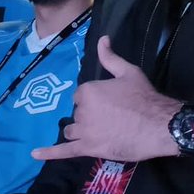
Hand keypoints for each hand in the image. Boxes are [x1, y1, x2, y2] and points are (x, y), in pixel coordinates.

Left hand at [33, 36, 180, 162]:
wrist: (159, 125)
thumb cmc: (144, 97)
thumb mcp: (128, 72)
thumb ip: (110, 57)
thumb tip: (102, 39)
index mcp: (87, 90)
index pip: (80, 96)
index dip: (94, 100)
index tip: (109, 103)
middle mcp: (81, 110)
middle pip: (77, 114)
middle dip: (90, 116)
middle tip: (111, 118)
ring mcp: (84, 131)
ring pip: (72, 131)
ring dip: (81, 131)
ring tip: (98, 132)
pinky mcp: (88, 148)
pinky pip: (64, 152)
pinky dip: (48, 153)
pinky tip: (35, 154)